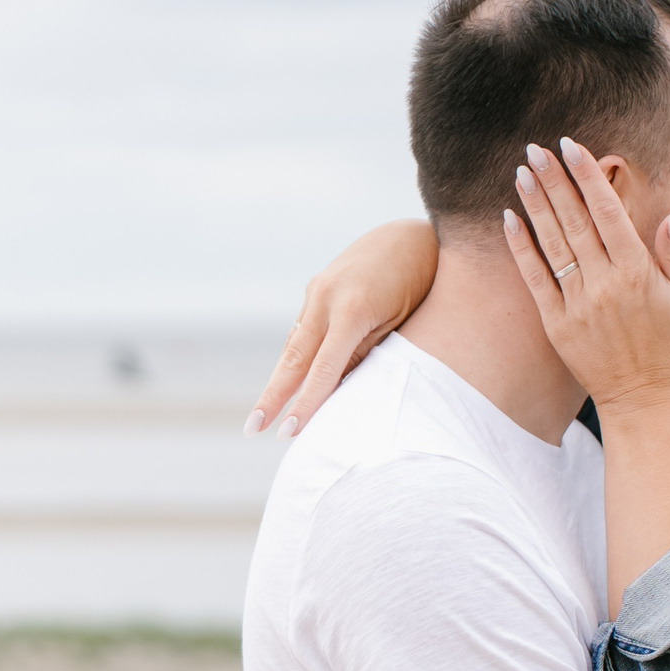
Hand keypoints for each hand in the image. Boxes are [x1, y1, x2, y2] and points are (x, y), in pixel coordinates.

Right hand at [247, 220, 436, 436]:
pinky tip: (285, 382)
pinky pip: (302, 330)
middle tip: (252, 429)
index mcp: (352, 309)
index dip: (305, 404)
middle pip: (293, 359)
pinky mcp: (315, 288)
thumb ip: (363, 355)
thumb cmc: (417, 285)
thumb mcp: (397, 324)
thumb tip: (333, 390)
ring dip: (277, 381)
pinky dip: (294, 358)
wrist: (410, 236)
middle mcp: (326, 298)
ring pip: (293, 346)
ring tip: (262, 415)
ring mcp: (316, 290)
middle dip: (271, 398)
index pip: (324, 369)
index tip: (288, 433)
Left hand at [502, 139, 669, 419]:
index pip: (608, 211)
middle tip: (535, 148)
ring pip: (551, 244)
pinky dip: (521, 248)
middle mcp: (604, 283)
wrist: (644, 399)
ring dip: (534, 205)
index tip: (572, 146)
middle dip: (554, 180)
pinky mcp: (556, 324)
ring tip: (520, 172)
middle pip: (574, 220)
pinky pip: (535, 279)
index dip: (588, 175)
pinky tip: (509, 219)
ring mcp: (577, 303)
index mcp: (639, 272)